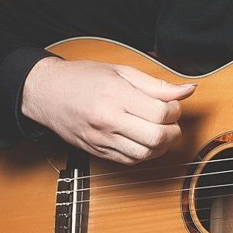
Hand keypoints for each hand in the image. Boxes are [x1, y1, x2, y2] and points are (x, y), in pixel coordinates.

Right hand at [20, 56, 194, 164]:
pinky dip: (144, 153)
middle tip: (171, 121)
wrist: (45, 93)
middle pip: (156, 137)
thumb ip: (155, 84)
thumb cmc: (82, 78)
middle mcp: (108, 120)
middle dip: (173, 131)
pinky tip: (144, 140)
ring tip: (159, 131)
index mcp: (116, 95)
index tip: (173, 105)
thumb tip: (187, 89)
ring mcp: (101, 139)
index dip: (175, 110)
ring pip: (145, 154)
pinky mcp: (97, 151)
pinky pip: (129, 161)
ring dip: (161, 146)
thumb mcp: (121, 70)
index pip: (160, 112)